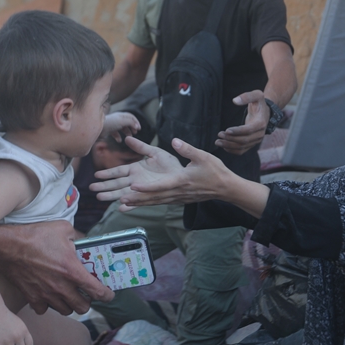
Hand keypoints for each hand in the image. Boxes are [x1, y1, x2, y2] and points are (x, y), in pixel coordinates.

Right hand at [0, 219, 111, 315]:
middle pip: (82, 307)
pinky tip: (49, 295)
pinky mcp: (32, 298)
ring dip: (70, 304)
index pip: (97, 291)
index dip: (107, 295)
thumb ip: (78, 237)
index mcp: (72, 271)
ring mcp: (46, 295)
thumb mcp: (63, 229)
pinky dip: (49, 305)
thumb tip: (85, 242)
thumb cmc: (35, 236)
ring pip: (65, 310)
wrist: (8, 247)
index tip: (109, 294)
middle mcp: (61, 287)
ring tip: (69, 295)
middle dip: (88, 302)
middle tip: (86, 294)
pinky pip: (45, 309)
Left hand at [91, 136, 228, 208]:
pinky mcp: (179, 199)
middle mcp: (177, 192)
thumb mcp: (203, 156)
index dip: (146, 188)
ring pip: (155, 201)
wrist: (225, 187)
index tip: (133, 187)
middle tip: (119, 199)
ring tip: (123, 203)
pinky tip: (139, 203)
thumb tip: (174, 141)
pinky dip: (148, 203)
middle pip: (154, 197)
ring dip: (139, 203)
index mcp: (182, 181)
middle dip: (136, 199)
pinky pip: (160, 202)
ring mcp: (178, 198)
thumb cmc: (215, 171)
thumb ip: (187, 149)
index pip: (161, 186)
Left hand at [101, 111, 139, 143]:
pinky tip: (119, 141)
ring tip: (129, 137)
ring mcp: (113, 125)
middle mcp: (117, 119)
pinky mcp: (108, 131)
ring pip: (122, 128)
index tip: (139, 128)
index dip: (136, 122)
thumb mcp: (122, 121)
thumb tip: (137, 126)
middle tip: (135, 133)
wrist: (98, 128)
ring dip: (126, 132)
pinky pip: (115, 134)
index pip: (131, 117)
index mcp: (121, 115)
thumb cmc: (110, 123)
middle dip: (132, 127)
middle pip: (127, 122)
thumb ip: (131, 122)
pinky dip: (118, 137)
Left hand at [215, 90, 267, 154]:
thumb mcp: (257, 95)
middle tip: (219, 135)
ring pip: (242, 147)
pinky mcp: (252, 143)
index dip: (237, 131)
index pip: (248, 130)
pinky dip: (232, 150)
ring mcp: (256, 140)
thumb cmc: (259, 102)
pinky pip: (242, 150)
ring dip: (229, 145)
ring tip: (218, 142)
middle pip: (244, 140)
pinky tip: (224, 146)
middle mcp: (260, 134)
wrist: (265, 112)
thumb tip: (235, 101)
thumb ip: (246, 96)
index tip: (226, 130)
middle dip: (230, 139)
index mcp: (261, 123)